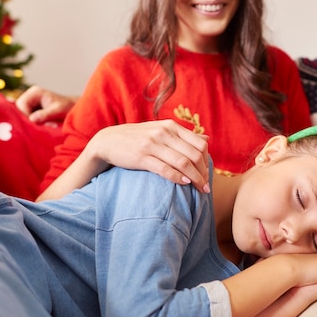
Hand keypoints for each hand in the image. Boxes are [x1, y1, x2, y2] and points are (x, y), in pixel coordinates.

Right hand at [15, 85, 76, 123]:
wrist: (73, 108)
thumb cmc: (67, 107)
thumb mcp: (58, 111)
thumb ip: (45, 114)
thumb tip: (32, 119)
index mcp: (36, 92)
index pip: (22, 103)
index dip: (25, 114)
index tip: (34, 123)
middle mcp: (31, 96)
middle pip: (19, 109)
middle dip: (27, 119)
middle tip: (38, 126)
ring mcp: (31, 103)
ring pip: (22, 115)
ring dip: (30, 121)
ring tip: (42, 125)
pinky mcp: (32, 110)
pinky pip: (27, 118)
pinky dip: (33, 123)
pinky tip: (41, 125)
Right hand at [87, 120, 209, 192]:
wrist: (109, 141)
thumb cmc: (139, 138)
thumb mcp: (162, 131)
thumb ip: (184, 135)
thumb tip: (207, 139)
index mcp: (171, 126)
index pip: (199, 144)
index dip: (207, 161)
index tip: (207, 174)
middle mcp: (164, 133)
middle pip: (194, 155)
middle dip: (203, 173)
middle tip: (206, 186)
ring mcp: (152, 144)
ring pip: (182, 163)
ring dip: (195, 178)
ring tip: (200, 189)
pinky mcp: (142, 157)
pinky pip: (165, 169)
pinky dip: (178, 177)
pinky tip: (185, 184)